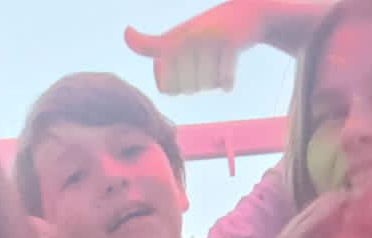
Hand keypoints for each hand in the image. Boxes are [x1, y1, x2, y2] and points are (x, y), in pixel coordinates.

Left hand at [124, 3, 262, 94]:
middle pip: (188, 89)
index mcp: (172, 40)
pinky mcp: (229, 43)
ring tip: (216, 64)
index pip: (168, 88)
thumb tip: (126, 32)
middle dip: (197, 84)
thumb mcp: (176, 35)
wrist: (246, 13)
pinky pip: (224, 81)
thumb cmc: (206, 29)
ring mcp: (208, 40)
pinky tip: (227, 74)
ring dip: (213, 82)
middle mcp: (187, 38)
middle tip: (205, 65)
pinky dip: (227, 82)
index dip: (177, 87)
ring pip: (206, 86)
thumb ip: (151, 44)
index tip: (183, 71)